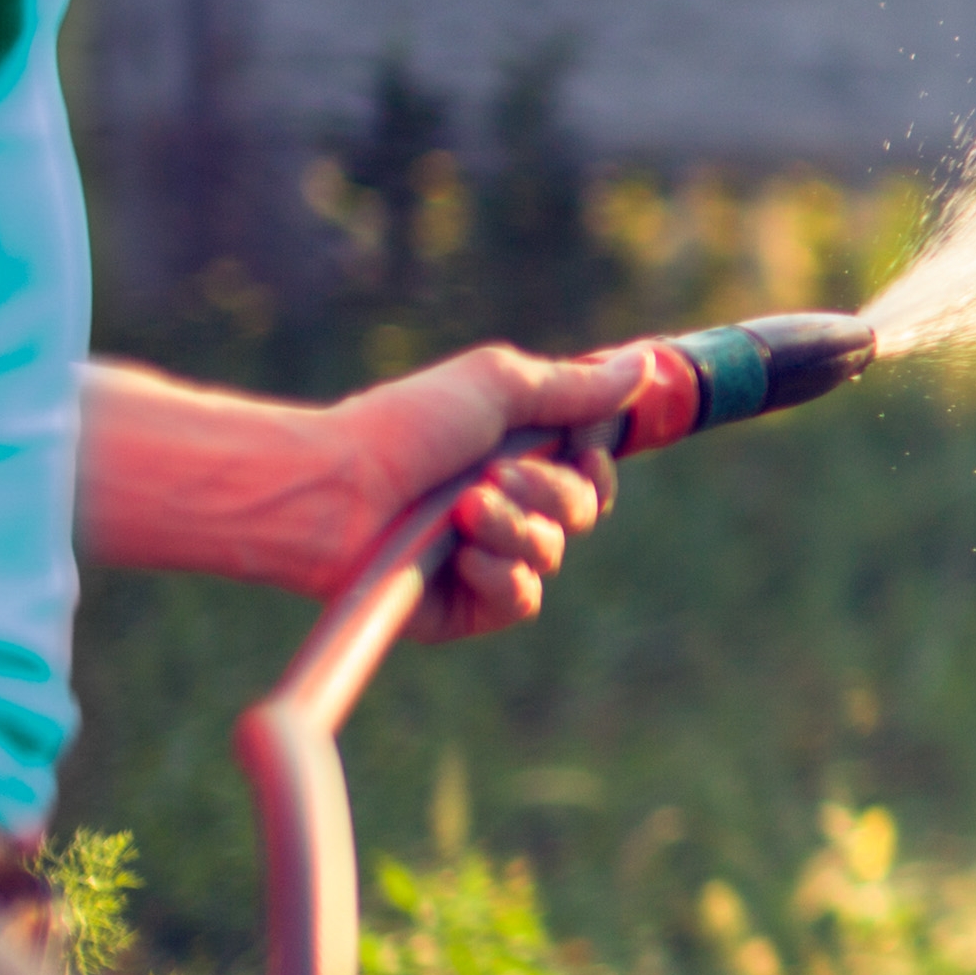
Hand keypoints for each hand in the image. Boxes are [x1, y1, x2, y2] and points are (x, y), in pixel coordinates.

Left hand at [83, 342, 648, 632]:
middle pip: (582, 512)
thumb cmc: (401, 428)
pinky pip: (521, 599)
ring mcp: (483, 558)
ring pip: (553, 554)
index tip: (578, 448)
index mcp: (512, 456)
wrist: (331, 491)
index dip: (594, 465)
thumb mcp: (496, 387)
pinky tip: (464, 556)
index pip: (592, 474)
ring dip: (515, 527)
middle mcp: (502, 507)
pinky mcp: (462, 607)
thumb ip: (573, 386)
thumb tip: (644, 367)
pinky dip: (501, 574)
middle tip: (492, 475)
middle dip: (549, 492)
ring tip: (462, 511)